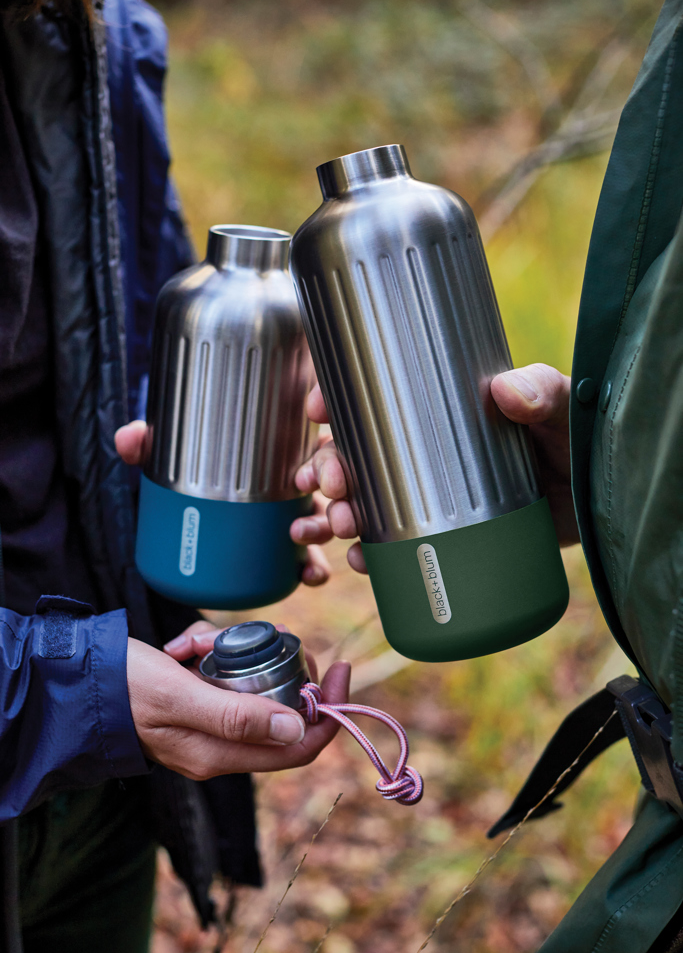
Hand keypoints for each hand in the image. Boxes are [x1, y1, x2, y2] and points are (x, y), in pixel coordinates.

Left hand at [115, 420, 331, 586]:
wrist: (193, 531)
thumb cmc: (193, 477)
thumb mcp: (169, 458)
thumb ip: (150, 443)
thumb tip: (129, 438)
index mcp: (285, 442)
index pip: (317, 425)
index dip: (325, 423)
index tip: (314, 424)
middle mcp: (303, 476)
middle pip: (335, 470)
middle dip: (335, 476)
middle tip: (310, 485)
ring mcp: (305, 514)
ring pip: (332, 516)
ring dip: (326, 524)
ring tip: (298, 534)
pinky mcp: (296, 551)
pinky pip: (317, 560)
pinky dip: (316, 568)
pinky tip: (308, 575)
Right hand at [127, 622, 349, 779]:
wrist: (73, 680)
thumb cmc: (121, 688)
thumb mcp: (179, 696)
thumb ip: (235, 717)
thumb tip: (297, 730)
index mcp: (217, 756)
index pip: (297, 749)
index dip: (328, 712)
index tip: (339, 668)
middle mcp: (217, 748)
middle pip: (280, 713)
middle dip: (281, 668)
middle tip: (272, 634)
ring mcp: (206, 727)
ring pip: (251, 686)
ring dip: (237, 652)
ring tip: (204, 637)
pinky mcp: (194, 704)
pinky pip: (223, 676)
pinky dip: (213, 651)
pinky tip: (187, 641)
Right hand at [292, 366, 577, 567]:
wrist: (599, 500)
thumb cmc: (575, 438)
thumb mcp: (558, 407)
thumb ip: (541, 392)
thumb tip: (507, 391)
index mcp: (436, 409)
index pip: (371, 398)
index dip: (335, 401)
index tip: (318, 411)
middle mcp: (422, 452)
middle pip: (354, 453)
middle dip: (328, 467)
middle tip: (333, 484)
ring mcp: (428, 497)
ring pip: (361, 501)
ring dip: (334, 512)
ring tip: (338, 525)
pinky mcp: (441, 537)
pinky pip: (389, 548)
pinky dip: (366, 556)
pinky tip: (359, 562)